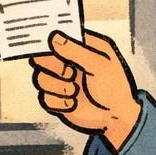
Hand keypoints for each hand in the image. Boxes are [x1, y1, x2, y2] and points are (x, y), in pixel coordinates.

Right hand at [29, 29, 140, 149]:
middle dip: (54, 68)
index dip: (48, 42)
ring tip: (75, 91)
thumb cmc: (114, 87)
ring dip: (58, 87)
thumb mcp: (99, 64)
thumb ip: (75, 51)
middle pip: (41, 58)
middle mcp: (67, 62)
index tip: (49, 48)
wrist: (115, 116)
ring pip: (40, 79)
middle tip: (70, 74)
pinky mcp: (57, 98)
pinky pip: (45, 98)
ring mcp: (61, 80)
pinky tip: (74, 103)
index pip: (55, 37)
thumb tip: (54, 38)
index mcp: (79, 47)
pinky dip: (59, 102)